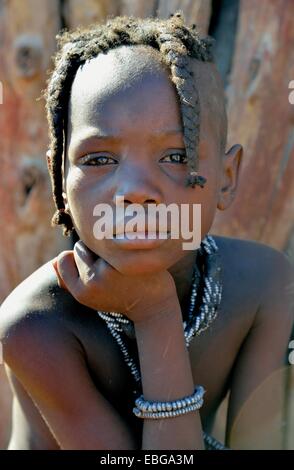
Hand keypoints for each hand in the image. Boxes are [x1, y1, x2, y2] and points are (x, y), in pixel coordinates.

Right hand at [54, 241, 178, 323]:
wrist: (154, 306)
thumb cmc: (122, 296)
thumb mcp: (93, 296)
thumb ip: (71, 281)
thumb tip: (52, 264)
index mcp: (80, 293)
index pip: (62, 260)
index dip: (77, 258)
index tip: (94, 266)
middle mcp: (89, 284)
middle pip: (78, 249)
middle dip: (92, 252)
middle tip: (112, 265)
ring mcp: (103, 273)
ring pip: (93, 243)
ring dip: (105, 246)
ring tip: (120, 261)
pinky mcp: (119, 265)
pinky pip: (110, 241)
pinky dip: (120, 244)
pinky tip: (131, 258)